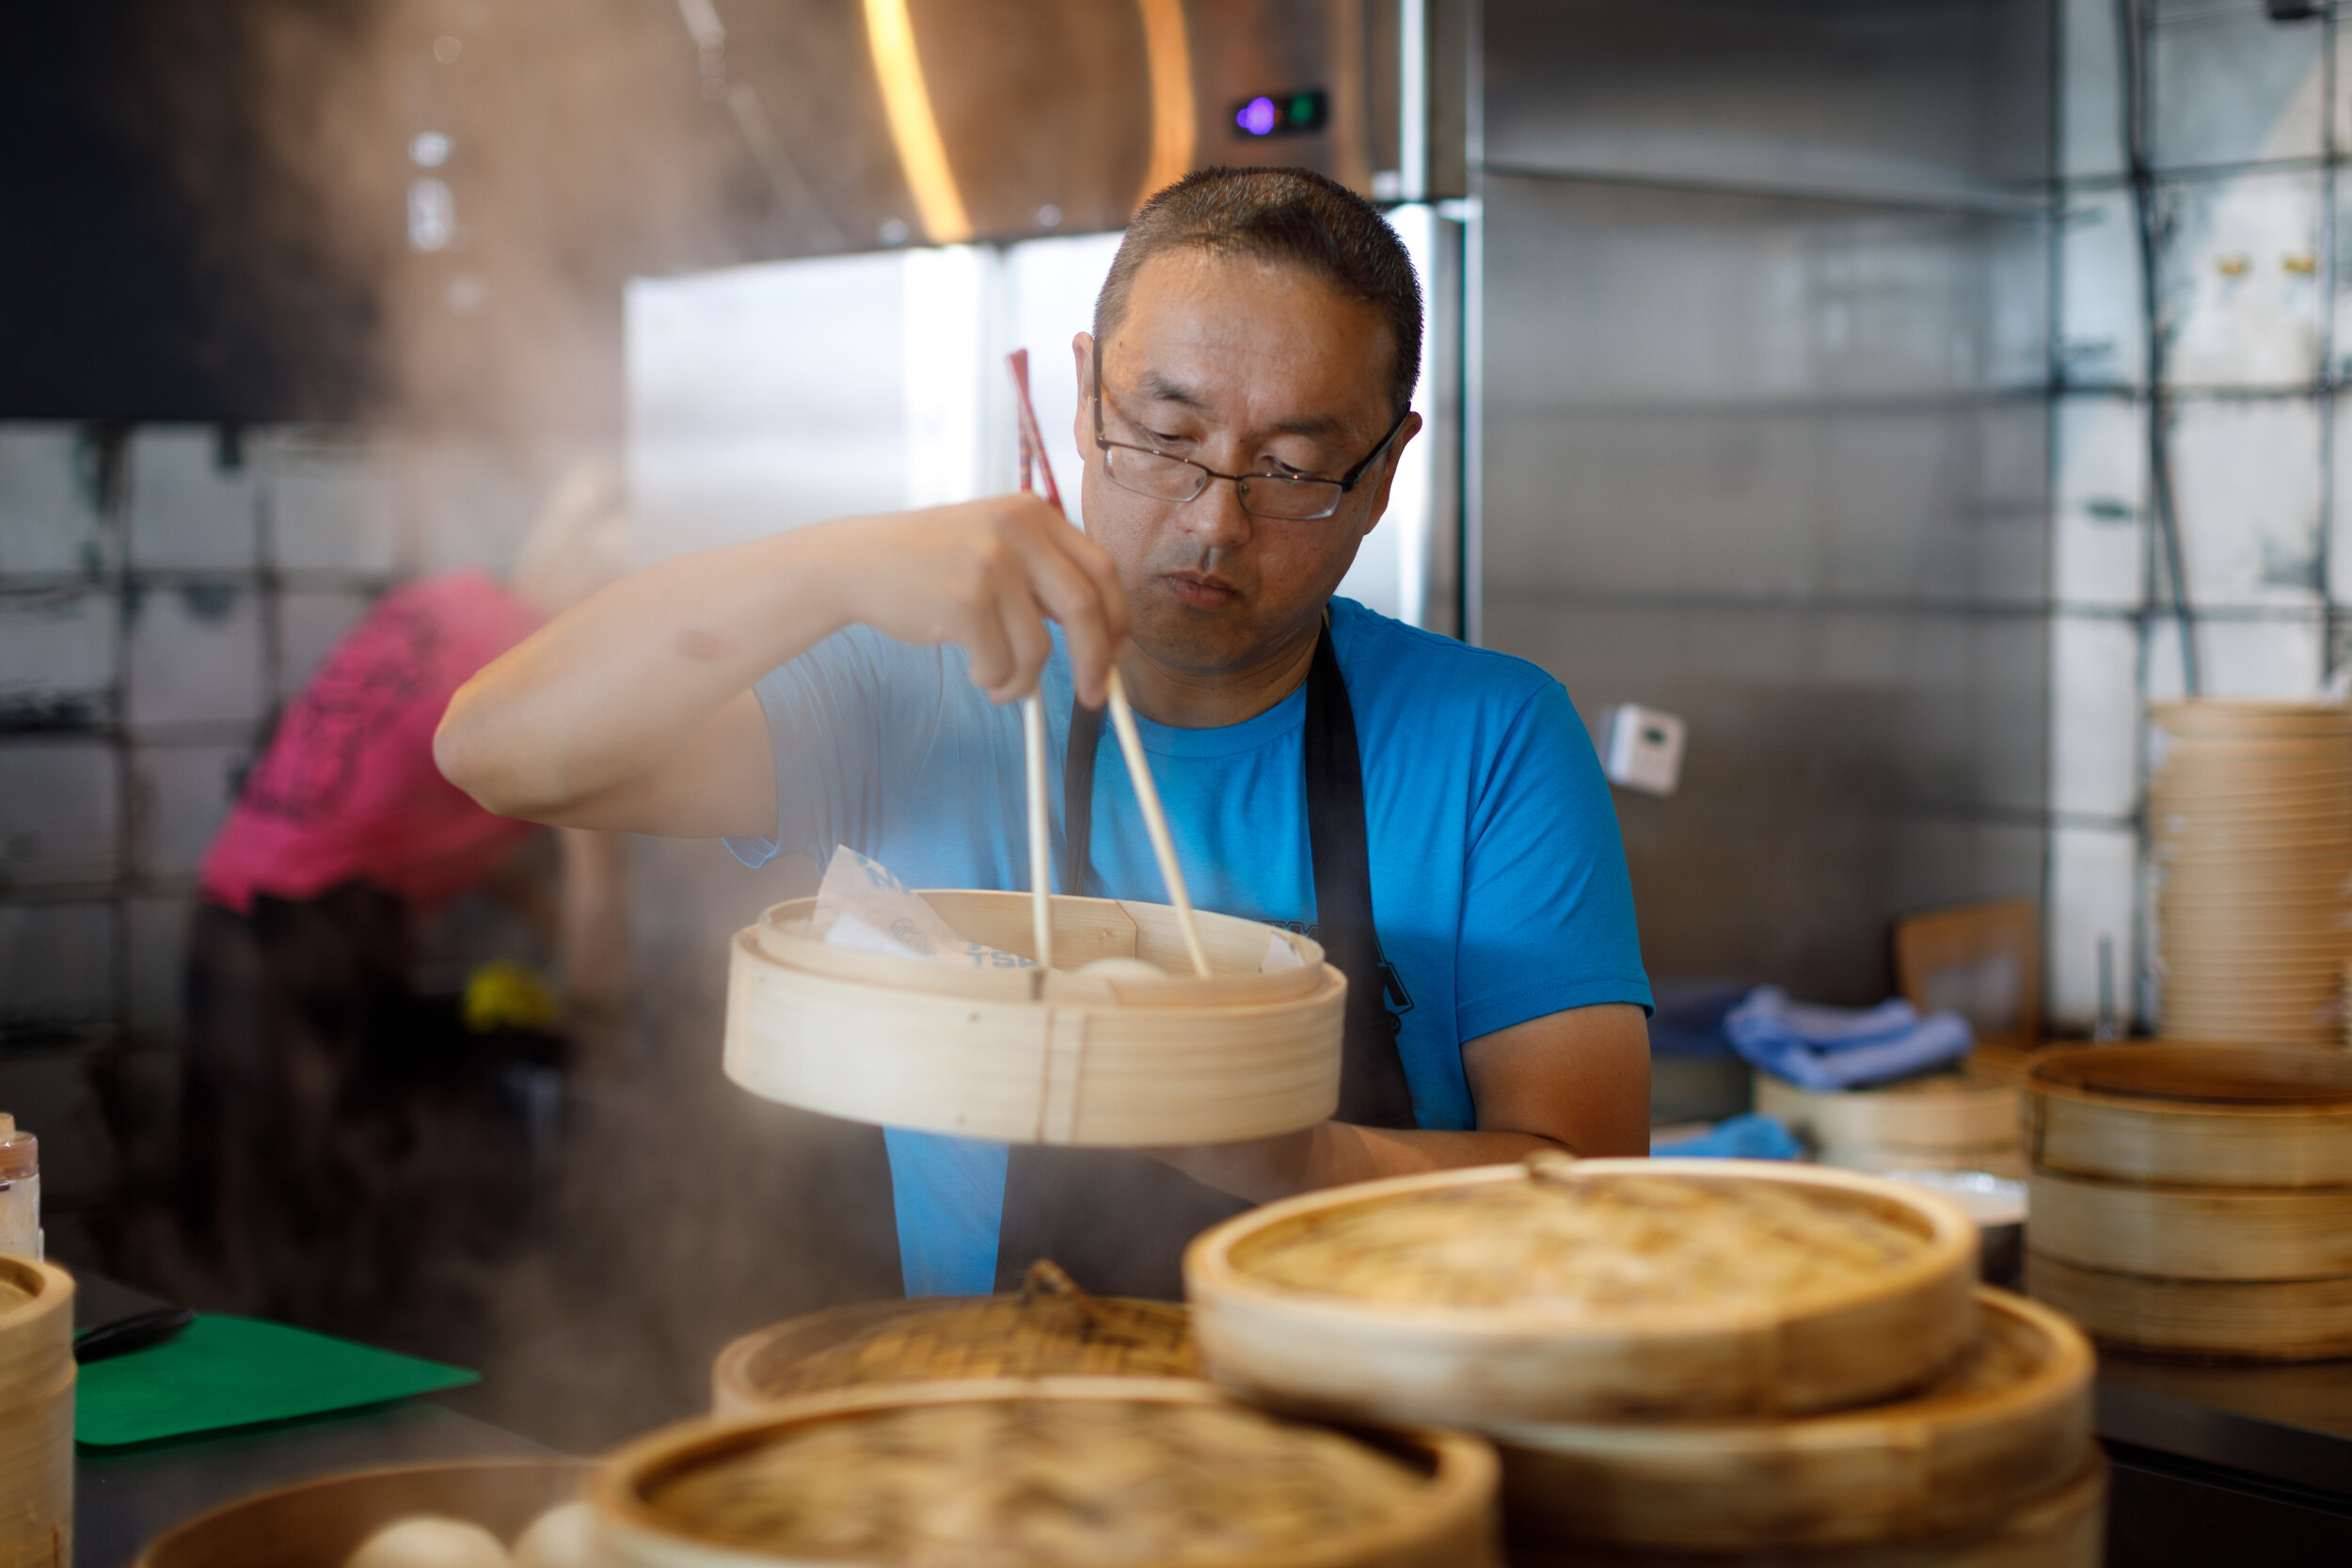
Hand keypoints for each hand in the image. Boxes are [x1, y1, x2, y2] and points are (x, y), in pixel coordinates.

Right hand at [819, 494, 1129, 705]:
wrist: (858, 561)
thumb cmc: (931, 562)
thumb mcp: (995, 544)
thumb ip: (1044, 576)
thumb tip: (1104, 640)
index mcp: (1034, 512)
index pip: (1101, 570)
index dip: (1118, 619)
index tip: (1118, 655)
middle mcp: (1017, 529)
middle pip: (1085, 608)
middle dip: (1096, 661)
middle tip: (1094, 695)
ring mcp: (990, 562)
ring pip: (1039, 648)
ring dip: (1025, 680)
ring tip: (1002, 683)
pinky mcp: (964, 600)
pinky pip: (1001, 663)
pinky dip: (996, 681)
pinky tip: (978, 673)